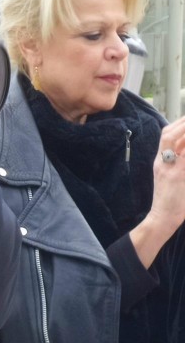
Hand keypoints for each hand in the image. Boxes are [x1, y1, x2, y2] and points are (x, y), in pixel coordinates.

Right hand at [130, 116, 184, 267]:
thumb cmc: (170, 201)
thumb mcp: (171, 178)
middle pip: (168, 134)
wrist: (162, 219)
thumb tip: (183, 151)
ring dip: (184, 132)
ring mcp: (168, 168)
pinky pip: (183, 156)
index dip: (179, 124)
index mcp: (160, 162)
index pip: (165, 135)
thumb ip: (178, 164)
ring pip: (175, 141)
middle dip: (182, 123)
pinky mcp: (177, 175)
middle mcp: (161, 162)